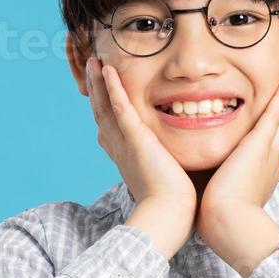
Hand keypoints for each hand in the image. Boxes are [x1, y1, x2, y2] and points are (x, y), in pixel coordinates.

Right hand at [86, 56, 195, 256]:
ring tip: (95, 61)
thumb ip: (171, 163)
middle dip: (96, 90)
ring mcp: (124, 143)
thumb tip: (186, 160)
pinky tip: (107, 70)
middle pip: (101, 113)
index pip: (111, 127)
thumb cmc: (175, 204)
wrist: (169, 216)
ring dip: (98, 82)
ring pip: (105, 106)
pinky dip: (111, 88)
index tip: (102, 93)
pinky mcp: (134, 139)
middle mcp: (119, 148)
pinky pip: (120, 108)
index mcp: (126, 157)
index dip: (104, 108)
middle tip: (92, 68)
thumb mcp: (169, 178)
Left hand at [197, 72, 278, 230]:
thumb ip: (222, 187)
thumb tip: (210, 186)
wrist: (230, 224)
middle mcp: (272, 160)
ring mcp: (269, 151)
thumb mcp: (226, 199)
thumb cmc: (222, 219)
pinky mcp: (260, 145)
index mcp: (264, 173)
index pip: (276, 143)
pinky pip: (275, 115)